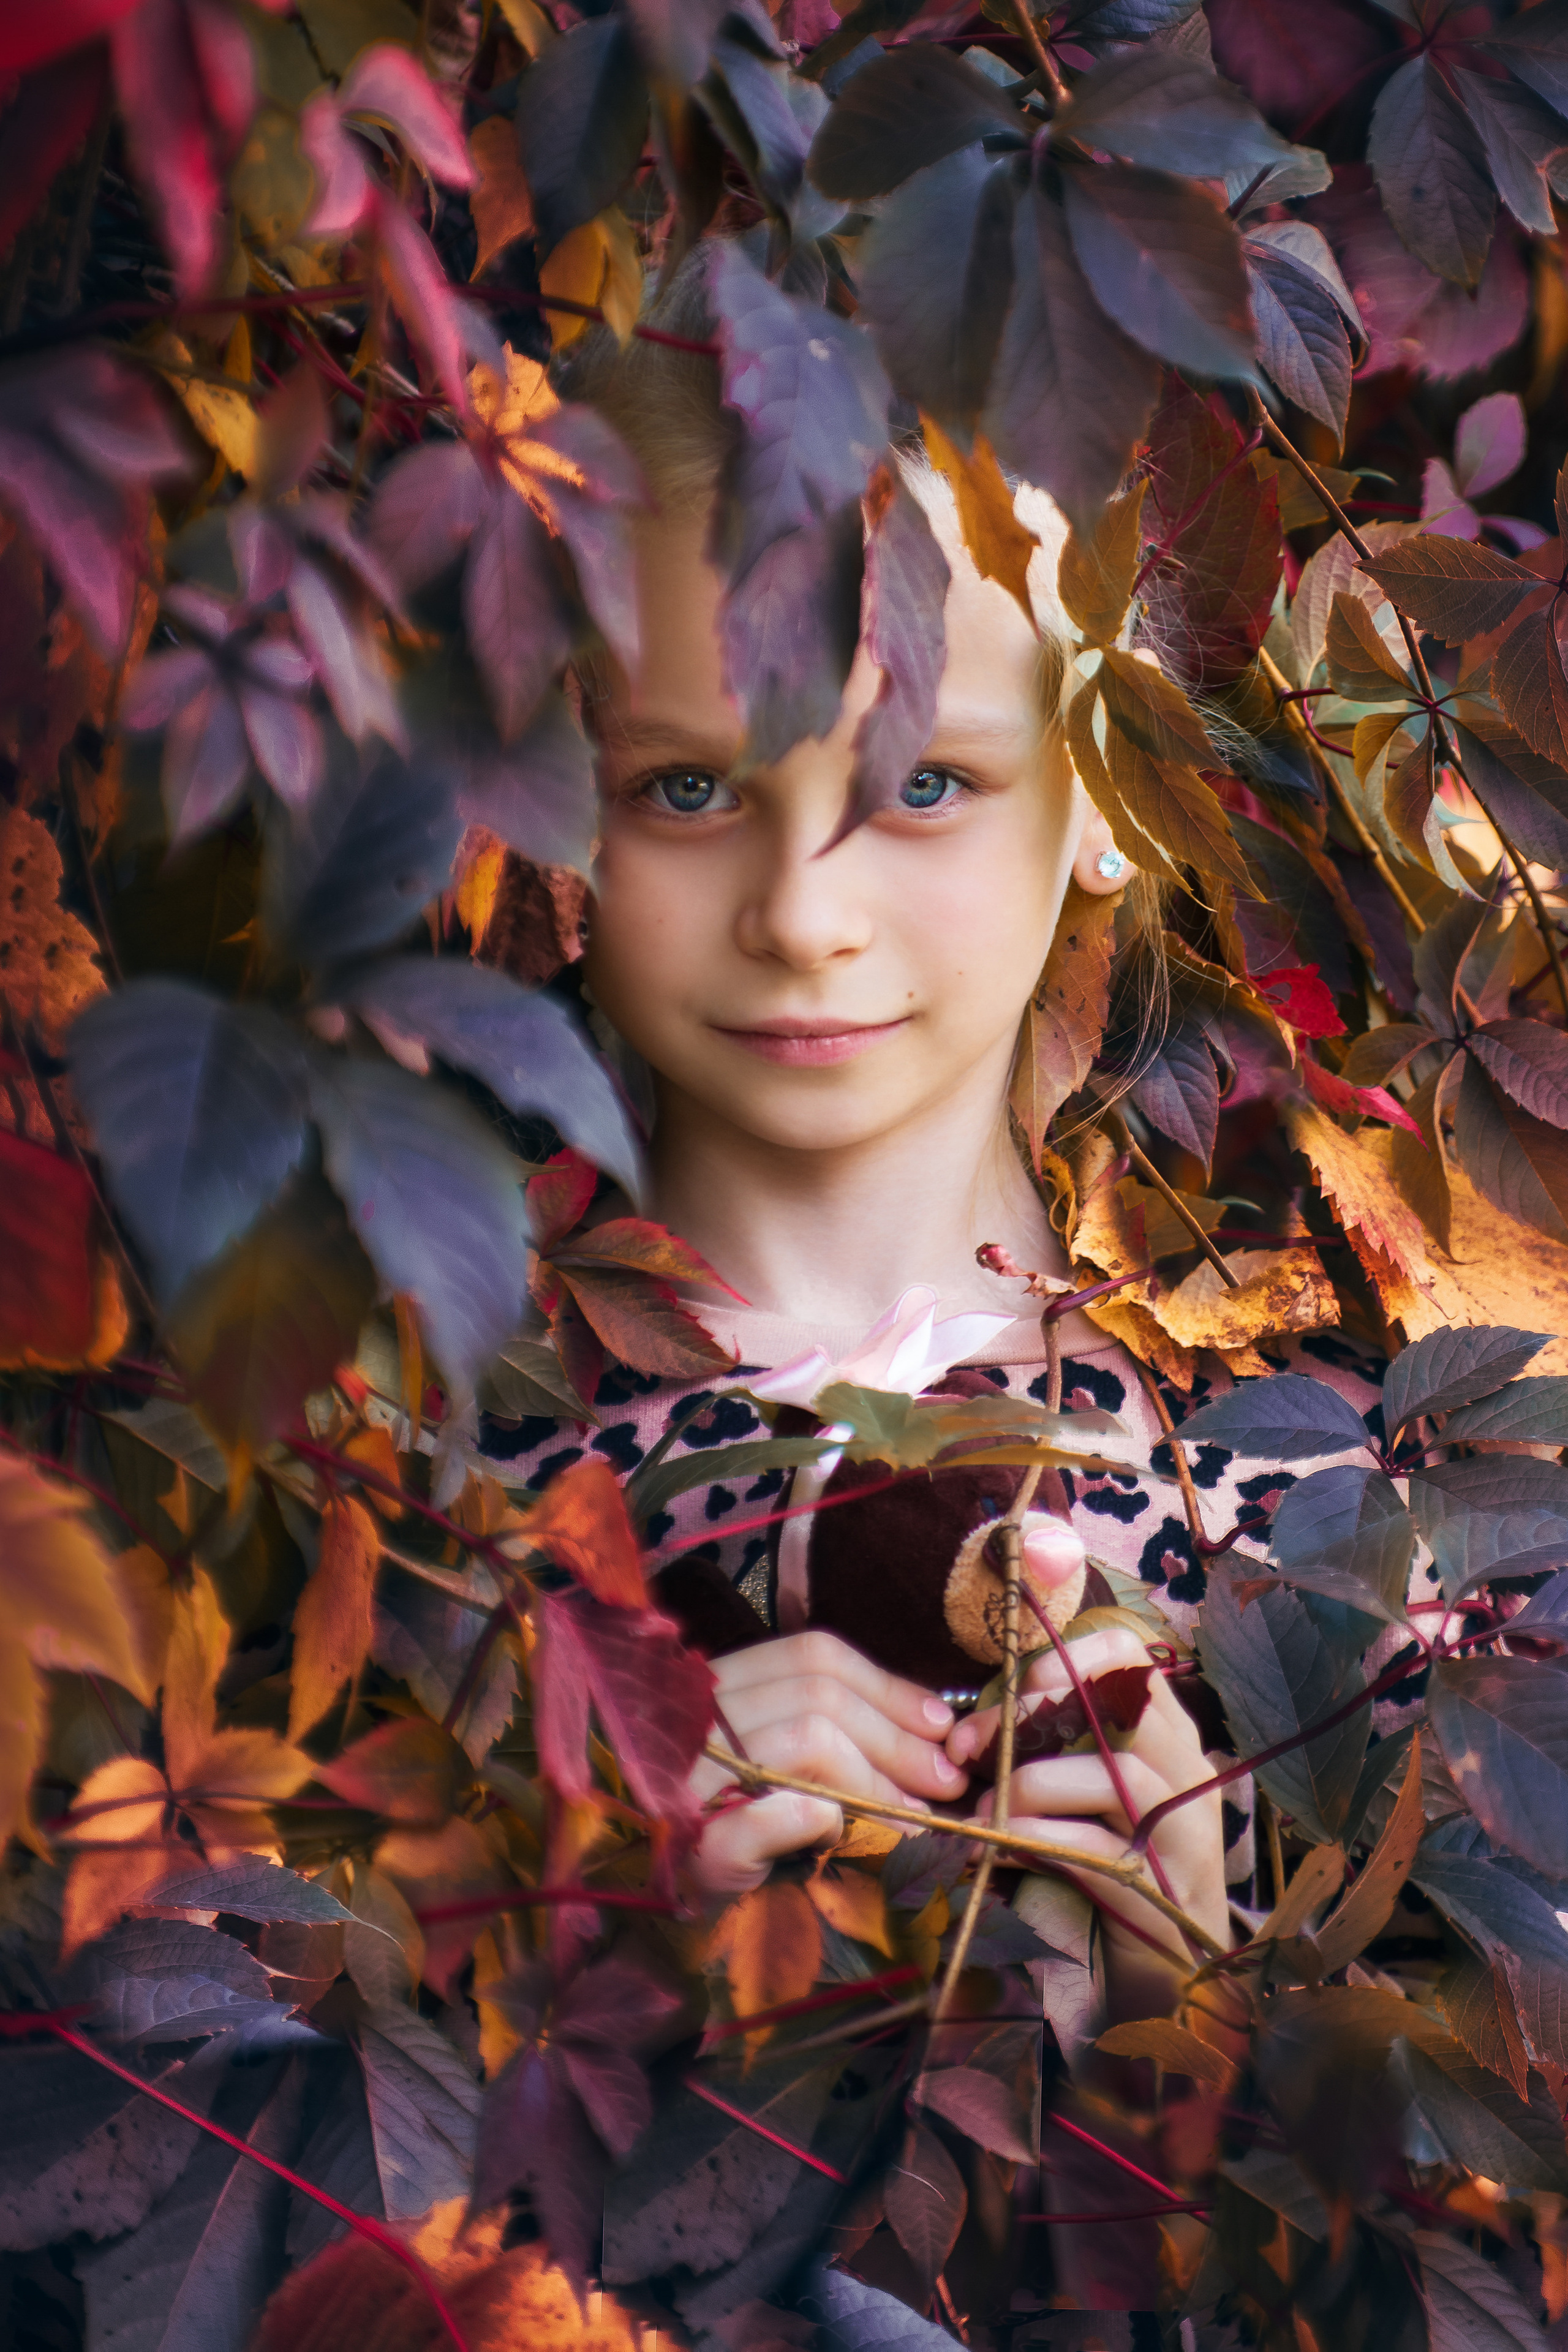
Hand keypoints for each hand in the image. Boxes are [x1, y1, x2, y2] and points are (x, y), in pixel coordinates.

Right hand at [689, 1630, 968, 1900]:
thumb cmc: (723, 1842)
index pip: (812, 1655)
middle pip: (819, 1694)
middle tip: (945, 1782)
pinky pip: (772, 1815)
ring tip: (914, 1821)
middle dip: (897, 1737)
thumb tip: (933, 1730)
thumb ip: (829, 1732)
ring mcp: (688, 1782)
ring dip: (876, 1782)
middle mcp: (694, 1722)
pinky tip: (846, 1840)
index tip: (941, 1724)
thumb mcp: (767, 1770)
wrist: (651, 1926)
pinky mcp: (697, 1847)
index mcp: (715, 1692)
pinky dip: (821, 1819)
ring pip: (807, 1739)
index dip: (888, 1685)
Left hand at [945, 1624, 1228, 1997]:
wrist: (1161, 1978)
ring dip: (1032, 1783)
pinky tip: (997, 1845)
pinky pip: (1100, 1849)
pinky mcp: (1163, 1895)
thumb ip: (1055, 1753)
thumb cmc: (1110, 1873)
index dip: (1067, 1657)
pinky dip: (1039, 1838)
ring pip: (1116, 1773)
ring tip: (985, 1807)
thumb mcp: (1087, 1800)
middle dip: (1031, 1717)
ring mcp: (1185, 1836)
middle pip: (1121, 1707)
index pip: (1131, 1659)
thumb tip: (977, 1726)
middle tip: (968, 1746)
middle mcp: (1188, 1778)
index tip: (1012, 1687)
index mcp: (1170, 1741)